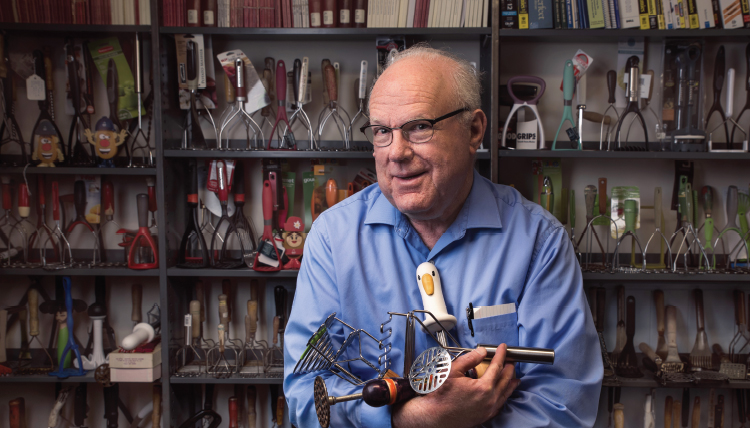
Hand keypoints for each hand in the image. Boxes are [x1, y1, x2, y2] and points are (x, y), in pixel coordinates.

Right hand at [392, 344, 519, 427]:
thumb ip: (470, 359)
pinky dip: (504, 397)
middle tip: (511, 361)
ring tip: (515, 379)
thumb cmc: (441, 395)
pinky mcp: (485, 416)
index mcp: (483, 387)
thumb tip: (481, 352)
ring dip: (510, 384)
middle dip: (509, 369)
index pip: (497, 367)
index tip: (503, 348)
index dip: (501, 355)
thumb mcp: (453, 371)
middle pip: (505, 381)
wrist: (434, 416)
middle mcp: (489, 400)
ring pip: (505, 394)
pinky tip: (502, 394)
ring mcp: (488, 410)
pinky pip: (500, 405)